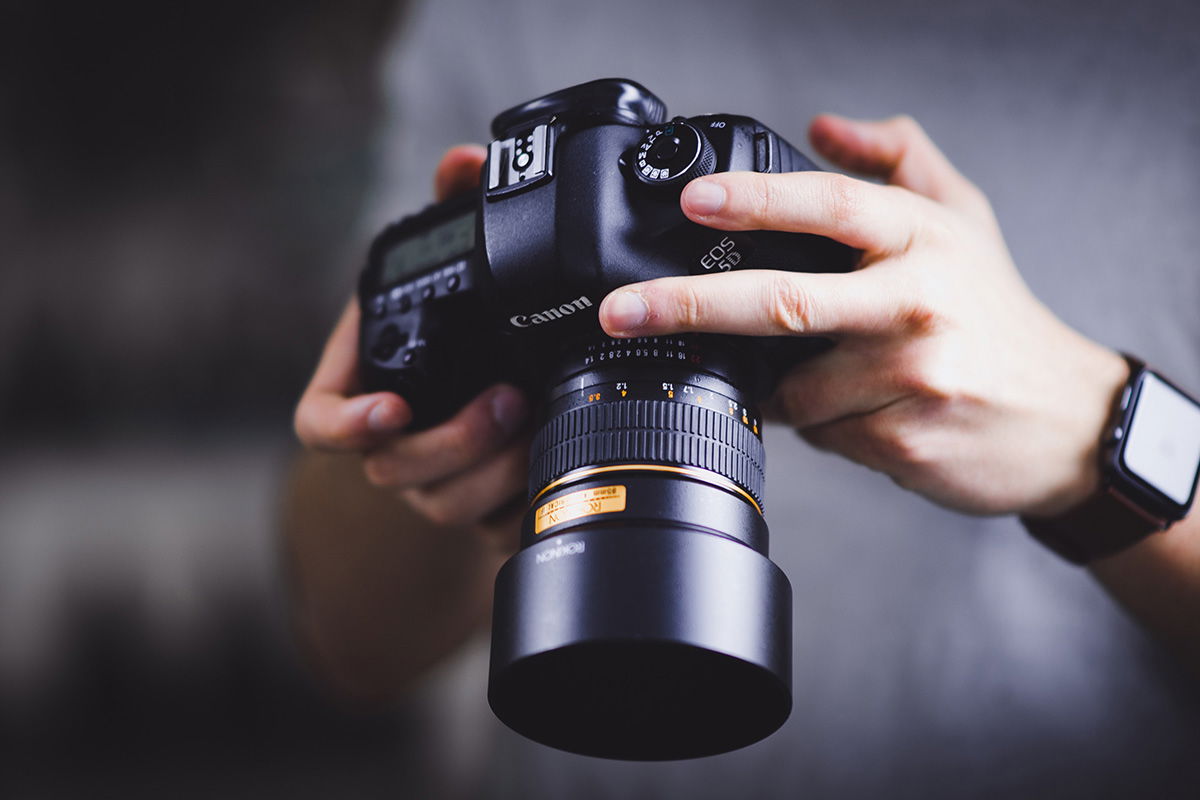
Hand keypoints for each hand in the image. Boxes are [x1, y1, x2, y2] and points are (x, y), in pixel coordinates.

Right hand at [293, 145, 529, 546]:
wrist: (497, 376)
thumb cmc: (458, 321)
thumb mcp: (453, 264)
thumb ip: (454, 210)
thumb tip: (465, 161)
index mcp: (365, 382)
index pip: (320, 423)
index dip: (345, 425)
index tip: (392, 408)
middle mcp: (391, 439)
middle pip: (392, 470)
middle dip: (451, 444)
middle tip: (508, 401)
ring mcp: (432, 479)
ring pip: (445, 504)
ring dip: (493, 473)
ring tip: (540, 427)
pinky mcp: (479, 505)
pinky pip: (490, 525)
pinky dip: (522, 500)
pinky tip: (558, 463)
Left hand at [598, 114, 1127, 516]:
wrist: (1064, 419)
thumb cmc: (997, 316)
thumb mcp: (963, 220)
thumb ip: (897, 160)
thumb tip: (824, 125)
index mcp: (922, 240)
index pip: (831, 205)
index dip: (756, 199)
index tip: (693, 201)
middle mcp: (916, 301)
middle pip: (783, 300)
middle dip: (689, 306)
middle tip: (623, 311)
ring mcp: (911, 375)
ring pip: (793, 388)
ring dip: (784, 388)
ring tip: (833, 378)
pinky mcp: (903, 439)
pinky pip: (820, 434)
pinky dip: (819, 424)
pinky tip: (863, 413)